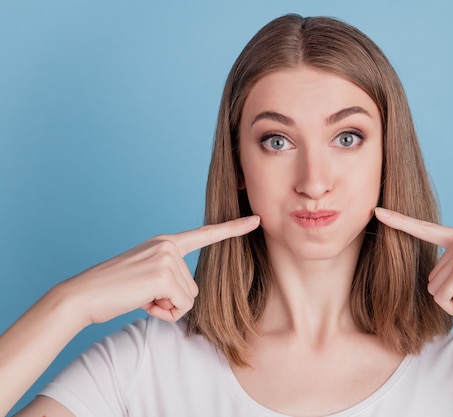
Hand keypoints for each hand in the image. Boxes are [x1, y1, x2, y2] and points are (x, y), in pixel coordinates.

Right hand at [60, 215, 260, 325]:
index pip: (205, 234)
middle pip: (194, 287)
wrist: (84, 295)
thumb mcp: (145, 275)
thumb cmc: (113, 290)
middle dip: (172, 301)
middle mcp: (169, 246)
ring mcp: (167, 258)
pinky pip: (181, 306)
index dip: (233, 229)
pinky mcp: (164, 275)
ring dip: (166, 307)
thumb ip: (169, 276)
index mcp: (166, 243)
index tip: (255, 219)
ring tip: (140, 297)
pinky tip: (143, 303)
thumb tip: (186, 298)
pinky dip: (164, 313)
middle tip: (143, 295)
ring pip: (189, 299)